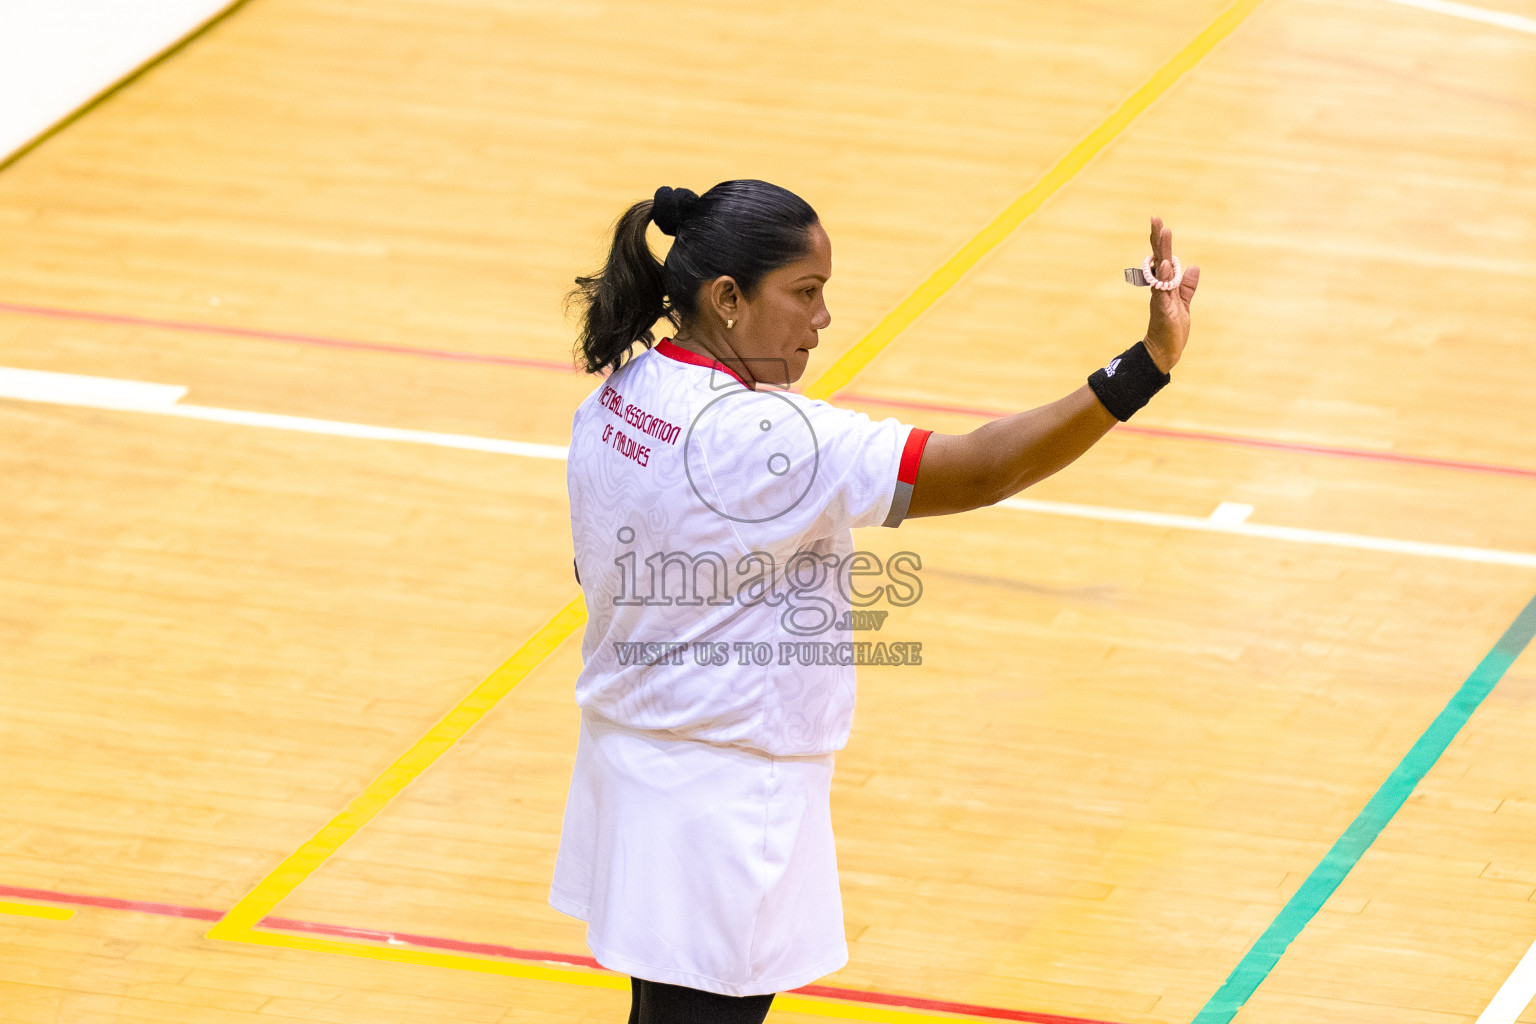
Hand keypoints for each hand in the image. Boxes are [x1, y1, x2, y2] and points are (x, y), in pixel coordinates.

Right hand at [1141, 216, 1199, 373]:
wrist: (1164, 351)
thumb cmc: (1171, 329)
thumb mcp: (1183, 303)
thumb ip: (1187, 286)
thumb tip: (1193, 267)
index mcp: (1165, 285)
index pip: (1163, 259)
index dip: (1161, 242)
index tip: (1159, 223)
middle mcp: (1160, 288)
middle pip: (1159, 259)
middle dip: (1158, 239)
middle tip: (1155, 218)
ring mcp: (1160, 297)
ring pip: (1161, 270)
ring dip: (1162, 250)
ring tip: (1163, 231)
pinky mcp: (1163, 309)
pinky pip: (1163, 290)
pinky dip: (1164, 276)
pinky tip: (1165, 263)